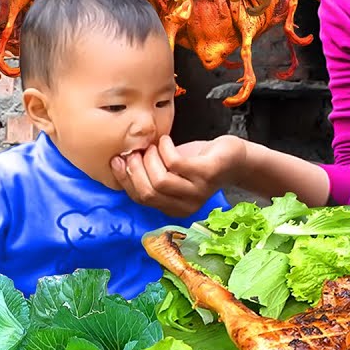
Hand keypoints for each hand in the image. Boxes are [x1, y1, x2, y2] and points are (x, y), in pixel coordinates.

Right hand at [111, 135, 245, 216]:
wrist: (233, 158)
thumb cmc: (197, 163)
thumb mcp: (171, 171)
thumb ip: (149, 172)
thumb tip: (119, 161)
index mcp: (173, 208)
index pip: (141, 199)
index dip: (125, 179)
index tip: (116, 160)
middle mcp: (185, 205)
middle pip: (148, 193)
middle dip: (135, 169)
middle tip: (135, 150)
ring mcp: (197, 191)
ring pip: (160, 181)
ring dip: (150, 159)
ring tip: (153, 146)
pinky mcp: (207, 174)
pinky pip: (176, 164)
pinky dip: (165, 149)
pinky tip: (166, 141)